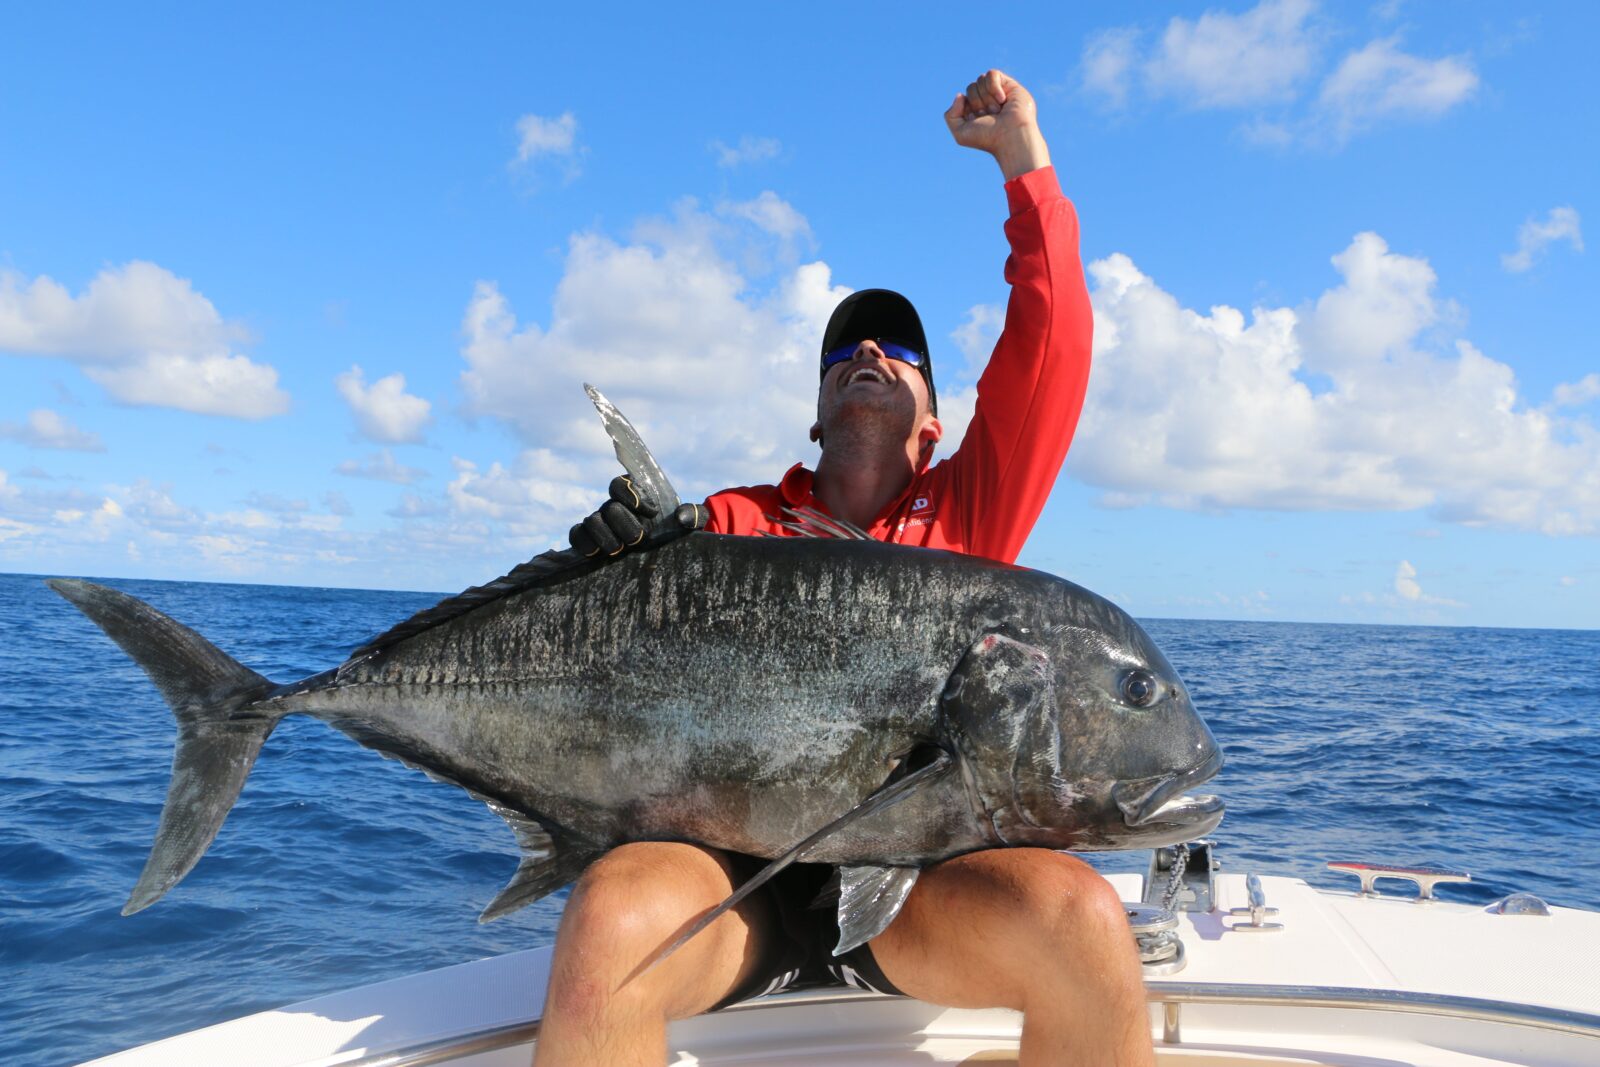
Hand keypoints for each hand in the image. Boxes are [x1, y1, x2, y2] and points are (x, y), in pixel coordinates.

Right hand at [569, 476, 705, 557]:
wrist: (664, 553)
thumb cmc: (676, 532)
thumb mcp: (693, 522)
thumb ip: (694, 514)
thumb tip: (682, 517)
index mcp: (633, 494)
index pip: (619, 484)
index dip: (630, 495)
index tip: (651, 512)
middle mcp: (613, 506)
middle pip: (609, 507)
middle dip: (624, 523)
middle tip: (639, 539)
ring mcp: (600, 523)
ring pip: (592, 521)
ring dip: (605, 536)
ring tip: (620, 550)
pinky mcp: (590, 541)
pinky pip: (576, 535)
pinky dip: (583, 543)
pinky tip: (596, 553)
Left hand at [944, 69, 1050, 180]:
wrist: (1011, 137)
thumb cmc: (988, 138)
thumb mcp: (960, 133)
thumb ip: (950, 115)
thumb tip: (960, 95)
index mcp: (976, 111)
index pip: (963, 97)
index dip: (967, 108)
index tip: (977, 121)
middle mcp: (987, 101)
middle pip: (971, 87)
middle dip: (977, 103)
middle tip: (990, 116)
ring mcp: (998, 92)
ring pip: (981, 80)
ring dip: (986, 98)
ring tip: (997, 111)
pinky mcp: (1010, 85)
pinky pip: (992, 74)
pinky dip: (993, 87)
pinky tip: (1002, 100)